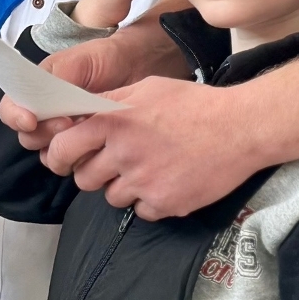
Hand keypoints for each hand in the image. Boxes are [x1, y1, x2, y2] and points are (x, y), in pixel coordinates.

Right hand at [0, 16, 189, 150]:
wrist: (133, 67)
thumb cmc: (102, 59)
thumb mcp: (77, 61)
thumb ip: (57, 80)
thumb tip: (43, 103)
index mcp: (33, 90)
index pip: (9, 110)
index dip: (15, 117)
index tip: (31, 119)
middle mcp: (43, 114)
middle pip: (27, 136)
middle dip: (43, 133)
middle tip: (67, 123)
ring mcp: (63, 132)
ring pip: (47, 153)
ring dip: (61, 148)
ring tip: (84, 132)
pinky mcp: (82, 145)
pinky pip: (72, 161)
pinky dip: (80, 156)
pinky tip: (95, 144)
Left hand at [43, 76, 258, 218]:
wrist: (239, 128)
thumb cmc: (192, 103)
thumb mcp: (145, 88)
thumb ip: (109, 102)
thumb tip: (79, 112)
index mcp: (113, 122)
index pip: (62, 148)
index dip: (58, 154)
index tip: (64, 156)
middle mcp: (124, 154)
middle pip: (83, 179)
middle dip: (91, 172)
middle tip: (110, 163)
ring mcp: (144, 182)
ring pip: (111, 197)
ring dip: (121, 187)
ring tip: (144, 168)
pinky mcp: (165, 204)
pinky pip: (140, 211)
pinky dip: (147, 201)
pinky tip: (164, 180)